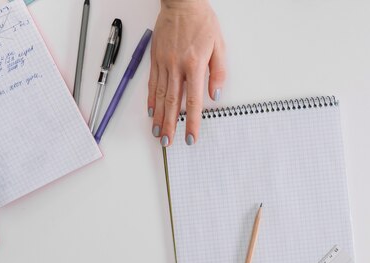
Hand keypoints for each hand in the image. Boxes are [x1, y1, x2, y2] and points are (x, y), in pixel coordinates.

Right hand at [148, 0, 226, 146]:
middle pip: (172, 103)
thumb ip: (218, 72)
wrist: (182, 3)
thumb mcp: (219, 46)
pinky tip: (150, 111)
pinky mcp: (155, 58)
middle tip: (167, 142)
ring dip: (158, 117)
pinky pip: (152, 83)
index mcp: (194, 65)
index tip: (190, 137)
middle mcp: (176, 67)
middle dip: (170, 126)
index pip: (193, 101)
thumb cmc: (202, 22)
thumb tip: (216, 95)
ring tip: (157, 133)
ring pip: (160, 96)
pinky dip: (151, 99)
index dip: (191, 122)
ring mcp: (163, 63)